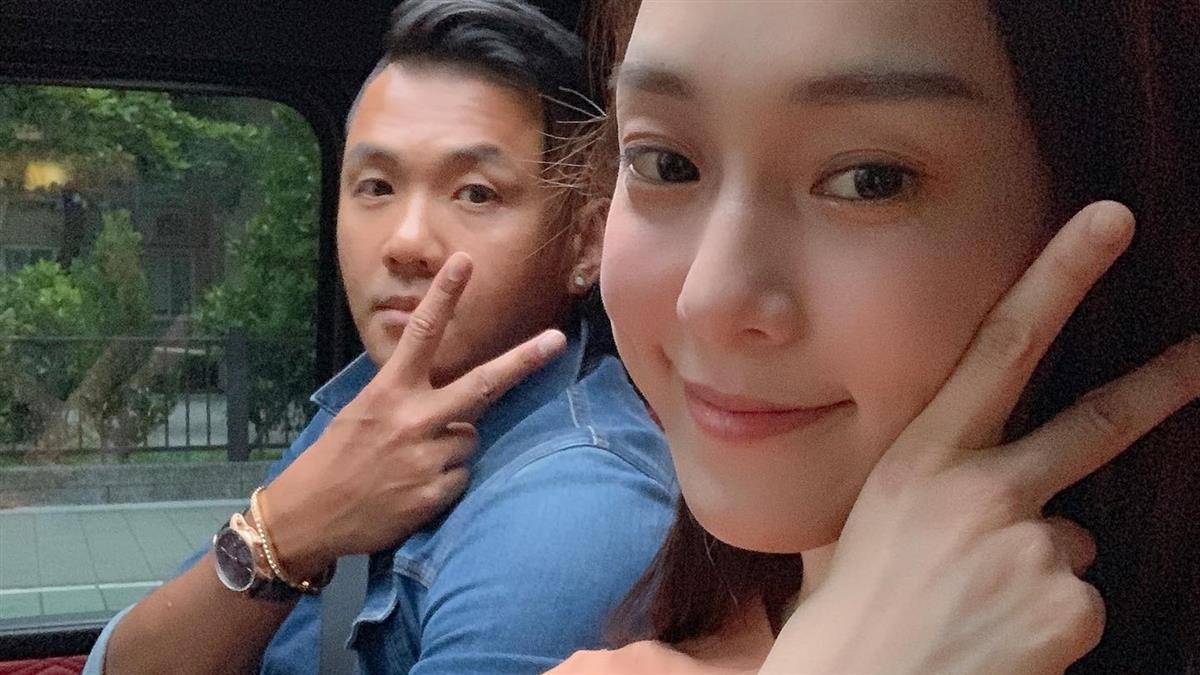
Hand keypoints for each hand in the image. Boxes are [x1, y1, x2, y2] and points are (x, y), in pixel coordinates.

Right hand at [260, 252, 566, 579]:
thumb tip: (462, 400)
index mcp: (389, 391)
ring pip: (471, 437)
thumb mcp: (364, 411)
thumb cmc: (339, 456)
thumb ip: (409, 396)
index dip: (444, 295)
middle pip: (482, 383)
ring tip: (412, 462)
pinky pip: (462, 475)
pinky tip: (413, 488)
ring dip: (453, 446)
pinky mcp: (434, 493)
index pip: (422, 333)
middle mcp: (412, 418)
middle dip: (523, 360)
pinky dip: (445, 480)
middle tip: (557, 339)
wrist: (309, 514)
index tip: (464, 262)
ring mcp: (426, 457)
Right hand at [763, 202, 1199, 673]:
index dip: (1058, 279)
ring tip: (977, 614)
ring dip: (1039, 574)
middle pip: (1095, 421)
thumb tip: (942, 504)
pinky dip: (1048, 625)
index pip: (999, 349)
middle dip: (1164, 381)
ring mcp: (1031, 545)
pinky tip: (998, 644)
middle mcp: (982, 489)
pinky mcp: (1069, 605)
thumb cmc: (845, 624)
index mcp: (922, 462)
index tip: (1108, 222)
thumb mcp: (848, 540)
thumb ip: (904, 504)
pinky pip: (1079, 602)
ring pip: (1071, 544)